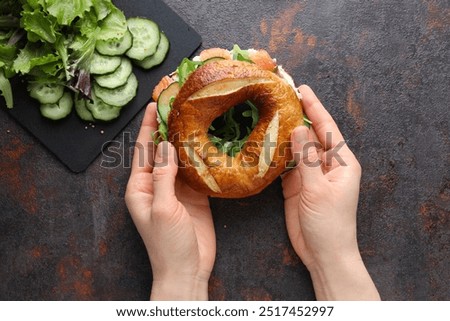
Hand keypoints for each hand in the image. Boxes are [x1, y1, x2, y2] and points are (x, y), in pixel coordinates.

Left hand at [125, 103, 215, 299]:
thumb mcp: (162, 208)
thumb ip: (163, 176)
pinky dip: (201, 157)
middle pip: (162, 150)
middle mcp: (156, 184)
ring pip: (180, 158)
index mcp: (140, 187)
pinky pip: (196, 171)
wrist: (187, 270)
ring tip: (195, 117)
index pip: (144, 150)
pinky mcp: (194, 195)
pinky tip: (208, 142)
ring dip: (186, 140)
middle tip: (179, 104)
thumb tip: (166, 145)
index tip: (155, 104)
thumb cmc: (167, 244)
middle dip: (169, 128)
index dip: (149, 127)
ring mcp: (176, 189)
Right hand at [282, 85, 379, 299]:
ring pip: (296, 148)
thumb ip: (307, 158)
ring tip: (267, 114)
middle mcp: (326, 164)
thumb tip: (299, 128)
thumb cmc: (330, 223)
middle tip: (278, 97)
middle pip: (310, 134)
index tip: (301, 88)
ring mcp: (310, 174)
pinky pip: (286, 164)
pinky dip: (276, 154)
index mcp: (341, 162)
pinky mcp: (296, 185)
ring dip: (283, 134)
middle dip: (296, 116)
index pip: (327, 127)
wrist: (323, 253)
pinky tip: (264, 143)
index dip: (314, 107)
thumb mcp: (318, 188)